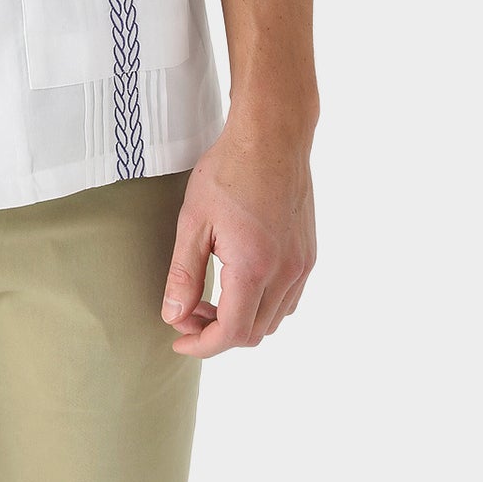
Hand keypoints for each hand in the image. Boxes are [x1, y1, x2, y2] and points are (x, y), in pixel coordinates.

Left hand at [160, 116, 316, 356]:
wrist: (272, 136)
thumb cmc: (229, 170)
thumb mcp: (193, 220)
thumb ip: (183, 273)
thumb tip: (174, 316)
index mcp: (254, 268)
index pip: (231, 333)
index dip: (202, 345)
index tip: (178, 338)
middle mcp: (285, 273)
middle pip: (253, 333)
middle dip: (217, 332)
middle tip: (187, 311)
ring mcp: (302, 265)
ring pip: (273, 320)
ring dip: (241, 320)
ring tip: (209, 297)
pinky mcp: (308, 254)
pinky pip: (288, 299)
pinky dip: (263, 305)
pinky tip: (238, 282)